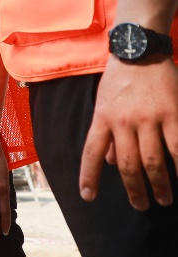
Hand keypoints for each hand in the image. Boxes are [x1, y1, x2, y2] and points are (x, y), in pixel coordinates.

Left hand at [80, 56, 177, 208]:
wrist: (139, 51)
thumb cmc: (120, 79)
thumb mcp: (103, 103)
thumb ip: (106, 133)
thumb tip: (108, 161)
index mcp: (102, 118)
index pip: (91, 152)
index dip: (89, 176)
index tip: (88, 197)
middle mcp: (123, 121)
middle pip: (127, 164)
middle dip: (134, 189)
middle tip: (140, 205)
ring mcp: (149, 118)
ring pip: (153, 161)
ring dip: (158, 185)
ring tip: (162, 199)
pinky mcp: (172, 114)